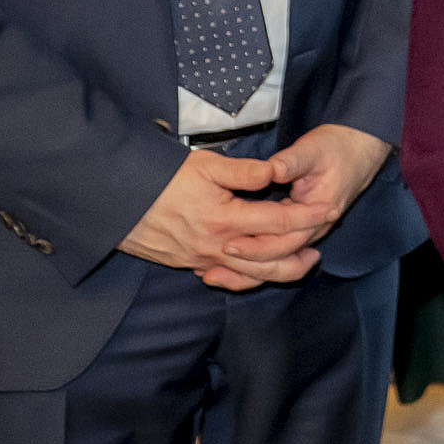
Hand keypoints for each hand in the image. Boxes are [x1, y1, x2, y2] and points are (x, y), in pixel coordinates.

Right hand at [119, 150, 324, 289]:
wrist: (115, 201)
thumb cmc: (160, 178)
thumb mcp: (204, 165)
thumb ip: (244, 171)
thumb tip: (275, 172)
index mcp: (226, 219)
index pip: (278, 221)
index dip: (307, 216)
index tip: (329, 208)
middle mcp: (217, 245)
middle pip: (270, 259)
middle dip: (300, 252)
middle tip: (322, 242)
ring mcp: (201, 259)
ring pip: (249, 276)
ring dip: (279, 271)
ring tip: (302, 262)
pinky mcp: (187, 264)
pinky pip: (224, 278)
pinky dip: (246, 278)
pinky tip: (259, 271)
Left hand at [214, 125, 389, 280]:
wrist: (359, 149)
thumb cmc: (336, 147)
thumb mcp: (313, 149)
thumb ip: (292, 161)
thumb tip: (272, 170)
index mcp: (319, 212)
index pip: (286, 240)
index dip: (256, 244)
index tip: (229, 243)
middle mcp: (316, 228)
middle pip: (280, 256)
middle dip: (248, 261)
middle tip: (215, 259)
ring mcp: (310, 230)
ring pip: (280, 259)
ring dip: (249, 269)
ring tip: (215, 274)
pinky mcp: (302, 228)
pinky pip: (280, 253)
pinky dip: (256, 263)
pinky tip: (232, 264)